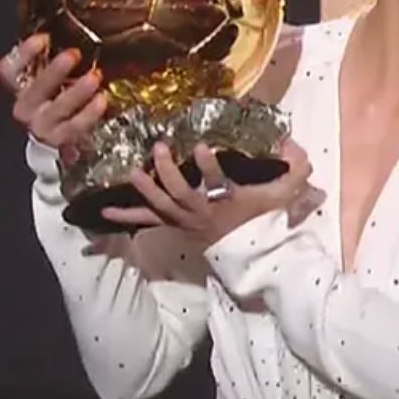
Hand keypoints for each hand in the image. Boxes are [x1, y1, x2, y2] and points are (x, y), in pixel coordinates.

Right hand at [0, 34, 107, 150]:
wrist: (66, 137)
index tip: (43, 38)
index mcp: (21, 87)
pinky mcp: (62, 139)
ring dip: (76, 92)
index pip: (11, 70)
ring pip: (56, 109)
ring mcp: (43, 125)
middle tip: (73, 55)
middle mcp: (28, 107)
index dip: (24, 54)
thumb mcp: (54, 77)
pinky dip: (89, 113)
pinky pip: (74, 127)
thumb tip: (76, 32)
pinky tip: (101, 100)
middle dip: (53, 71)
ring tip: (94, 77)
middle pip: (33, 90)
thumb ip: (56, 59)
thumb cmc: (61, 98)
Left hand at [101, 138, 317, 245]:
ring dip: (145, 188)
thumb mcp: (285, 193)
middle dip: (168, 171)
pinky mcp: (174, 224)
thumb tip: (293, 142)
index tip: (202, 146)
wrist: (251, 255)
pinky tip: (103, 208)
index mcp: (228, 200)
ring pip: (160, 205)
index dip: (209, 166)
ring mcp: (185, 220)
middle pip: (180, 193)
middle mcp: (202, 211)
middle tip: (158, 148)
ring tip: (132, 170)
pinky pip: (146, 220)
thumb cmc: (264, 220)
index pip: (218, 182)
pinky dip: (124, 214)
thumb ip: (294, 167)